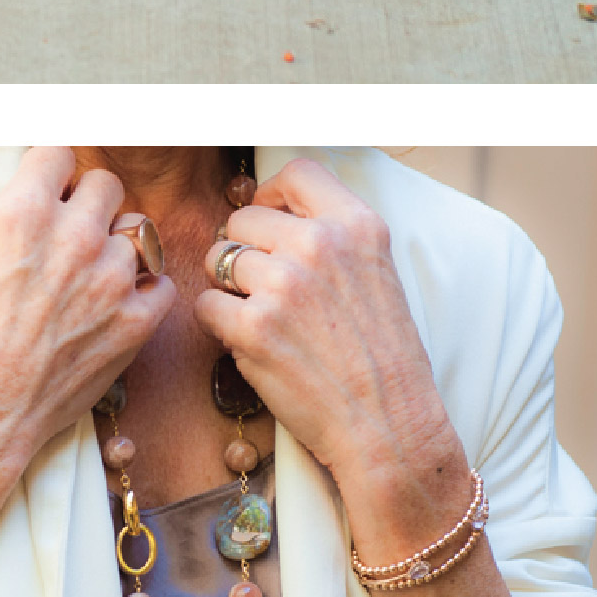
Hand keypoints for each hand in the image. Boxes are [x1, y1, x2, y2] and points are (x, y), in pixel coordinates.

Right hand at [0, 147, 176, 485]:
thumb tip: (6, 212)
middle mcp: (74, 237)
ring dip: (115, 249)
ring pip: (137, 233)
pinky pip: (162, 283)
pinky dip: (144, 290)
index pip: (58, 153)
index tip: (51, 183)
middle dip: (89, 201)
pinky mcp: (136, 320)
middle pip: (106, 184)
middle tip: (73, 227)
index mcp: (24, 213)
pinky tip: (118, 303)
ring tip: (91, 276)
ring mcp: (112, 278)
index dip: (52, 169)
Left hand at [194, 159, 463, 511]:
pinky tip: (251, 344)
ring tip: (261, 317)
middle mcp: (321, 244)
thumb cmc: (383, 356)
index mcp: (358, 225)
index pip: (296, 172)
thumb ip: (333, 236)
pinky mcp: (254, 327)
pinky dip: (219, 325)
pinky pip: (207, 306)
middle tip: (262, 286)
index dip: (271, 193)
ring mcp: (285, 284)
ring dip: (229, 287)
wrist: (389, 424)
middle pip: (244, 217)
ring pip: (218, 258)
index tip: (268, 218)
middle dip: (242, 248)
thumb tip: (270, 211)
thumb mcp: (378, 273)